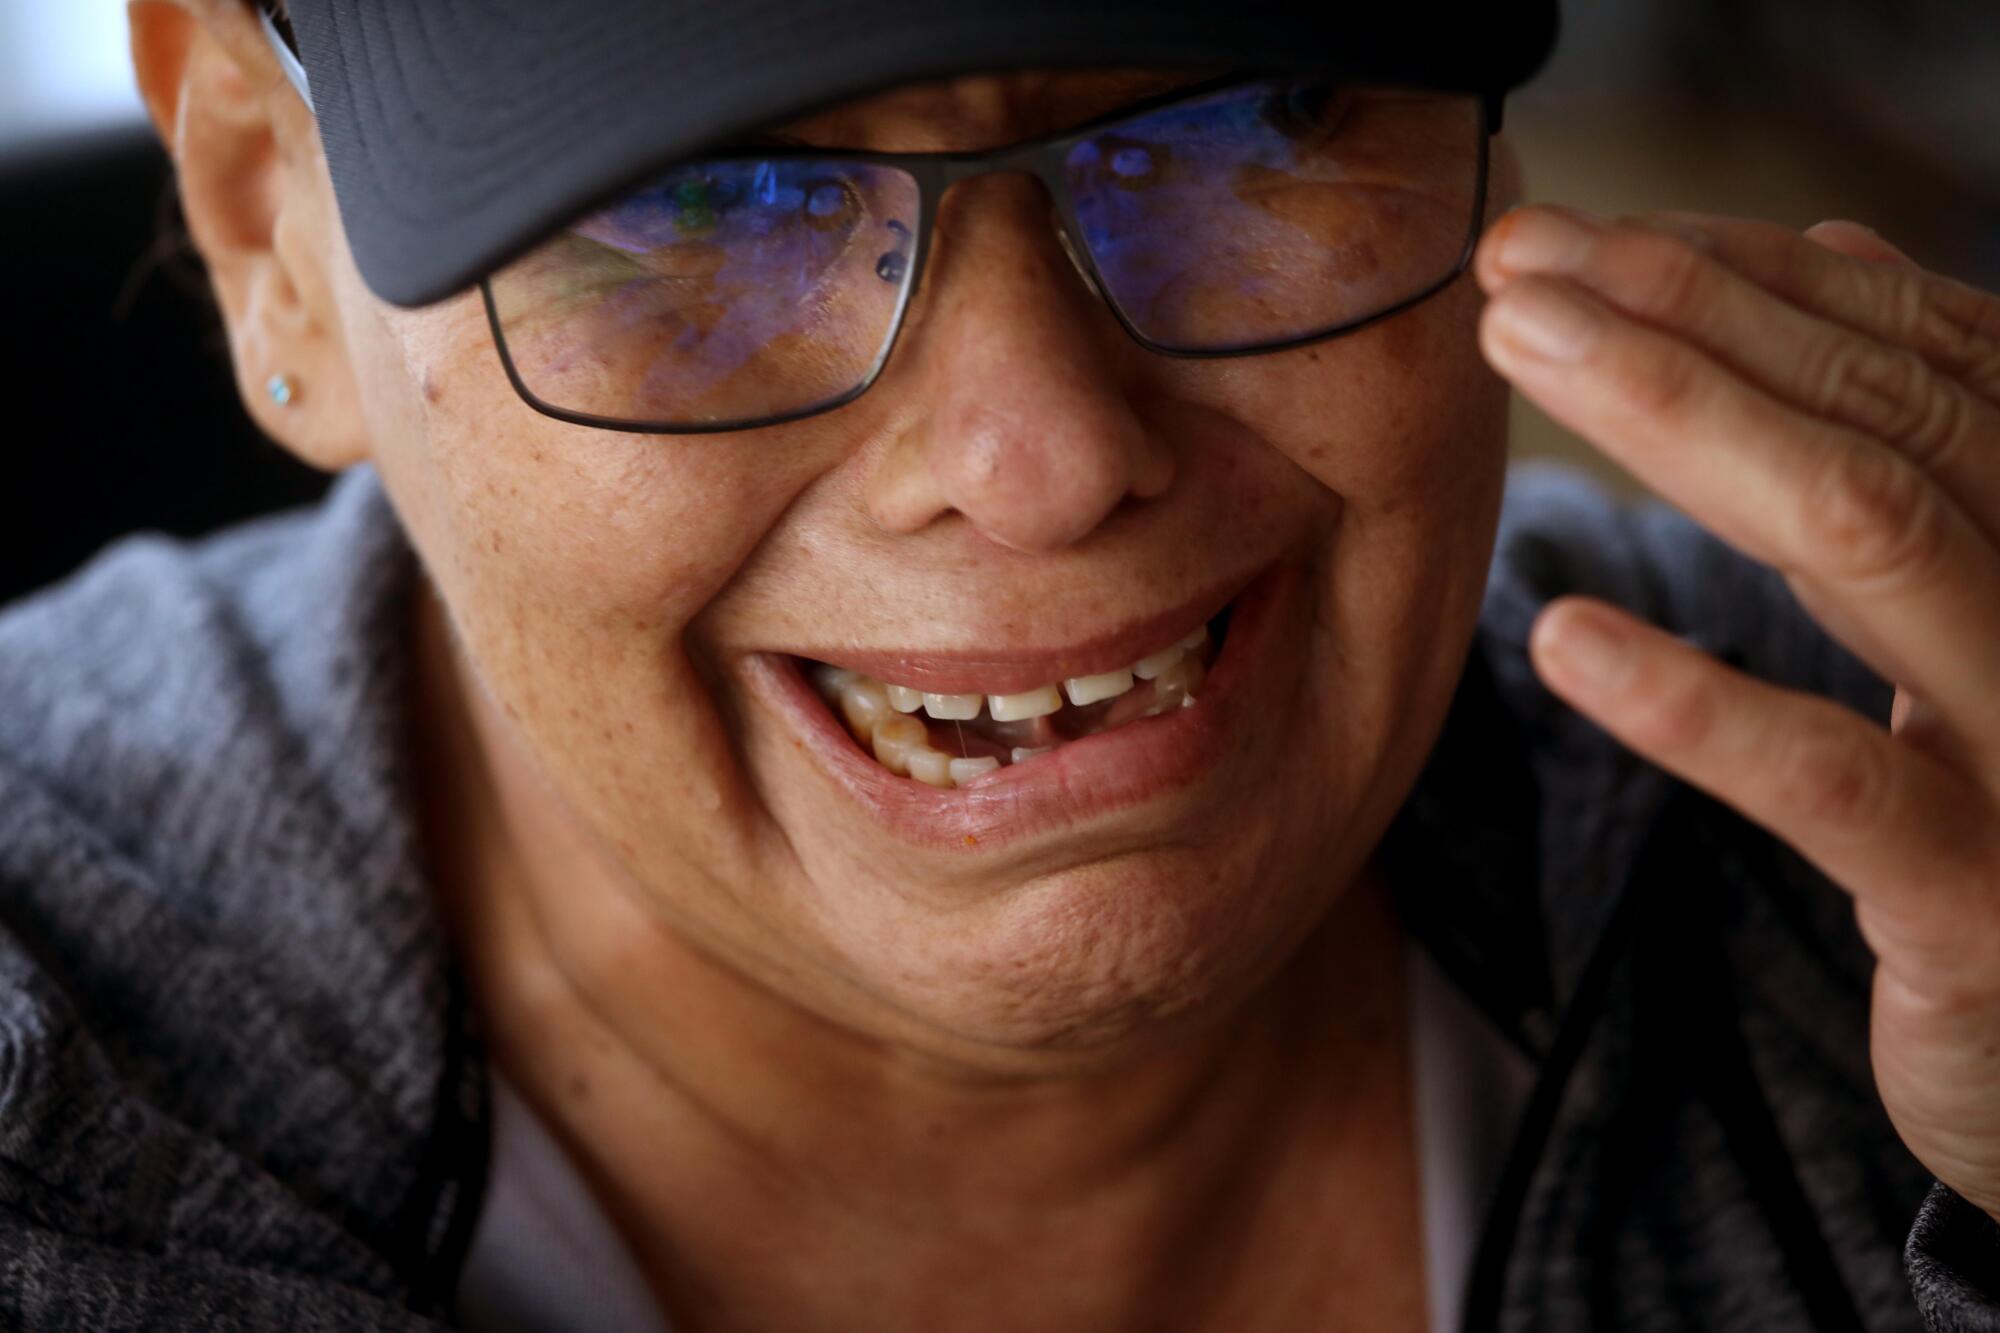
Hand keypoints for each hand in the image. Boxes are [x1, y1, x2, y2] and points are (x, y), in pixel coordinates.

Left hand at [1473, 205, 1999, 1218]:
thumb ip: (1917, 442)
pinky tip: (1560, 637)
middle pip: (1886, 411)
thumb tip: (1839, 248)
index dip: (1747, 275)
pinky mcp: (1978, 902)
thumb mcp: (1970, 602)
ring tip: (1522, 351)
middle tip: (1520, 259)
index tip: (1581, 237)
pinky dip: (1695, 702)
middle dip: (1688, 314)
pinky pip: (1832, 783)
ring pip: (1871, 535)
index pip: (1918, 354)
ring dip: (1681, 422)